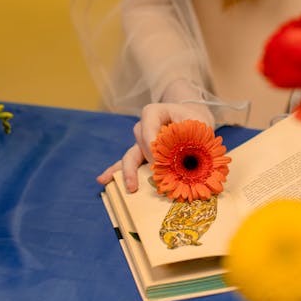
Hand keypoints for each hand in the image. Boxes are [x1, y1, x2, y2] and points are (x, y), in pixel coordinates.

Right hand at [96, 102, 214, 191]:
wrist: (191, 119)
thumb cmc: (194, 120)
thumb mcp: (197, 122)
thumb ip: (190, 137)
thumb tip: (187, 159)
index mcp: (154, 113)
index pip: (148, 129)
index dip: (153, 146)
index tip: (163, 161)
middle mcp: (143, 126)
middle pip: (139, 144)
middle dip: (147, 162)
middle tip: (155, 176)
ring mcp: (140, 141)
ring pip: (130, 155)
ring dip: (128, 171)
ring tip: (129, 187)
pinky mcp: (140, 153)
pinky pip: (127, 162)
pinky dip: (116, 172)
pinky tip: (103, 181)